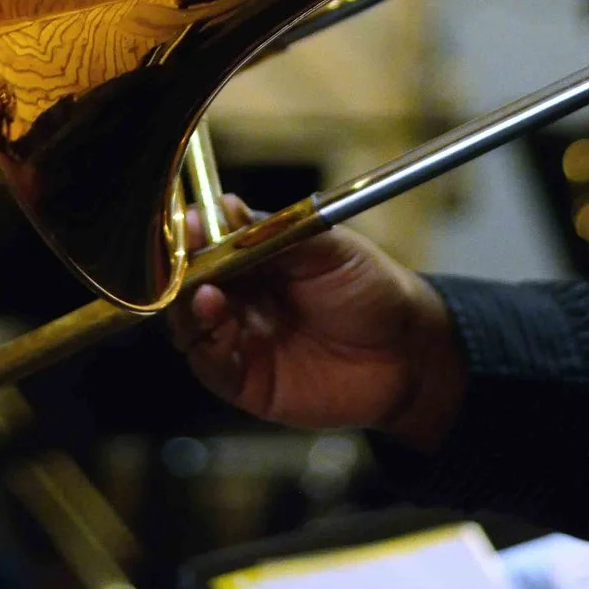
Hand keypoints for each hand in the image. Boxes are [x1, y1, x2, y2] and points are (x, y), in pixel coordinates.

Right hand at [166, 198, 466, 450]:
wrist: (409, 353)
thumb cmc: (373, 291)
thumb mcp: (331, 249)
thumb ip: (278, 233)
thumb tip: (227, 208)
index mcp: (255, 257)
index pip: (207, 241)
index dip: (193, 232)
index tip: (191, 223)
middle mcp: (240, 295)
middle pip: (187, 282)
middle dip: (180, 269)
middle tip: (185, 256)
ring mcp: (240, 338)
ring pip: (189, 322)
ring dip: (188, 306)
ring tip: (207, 293)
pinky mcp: (246, 380)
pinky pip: (210, 364)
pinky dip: (204, 344)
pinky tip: (214, 320)